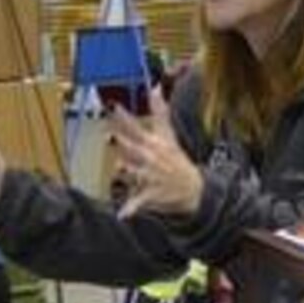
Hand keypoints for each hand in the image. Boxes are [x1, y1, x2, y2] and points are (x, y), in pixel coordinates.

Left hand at [108, 89, 201, 219]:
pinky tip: (123, 215)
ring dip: (124, 172)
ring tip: (119, 168)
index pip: (136, 128)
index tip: (114, 106)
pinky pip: (138, 202)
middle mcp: (151, 158)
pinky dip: (131, 209)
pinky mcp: (151, 194)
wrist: (195, 189)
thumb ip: (160, 112)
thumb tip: (155, 87)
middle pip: (132, 148)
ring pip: (132, 173)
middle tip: (108, 134)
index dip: (124, 117)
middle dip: (121, 141)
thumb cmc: (177, 161)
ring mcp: (151, 177)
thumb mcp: (169, 136)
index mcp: (154, 144)